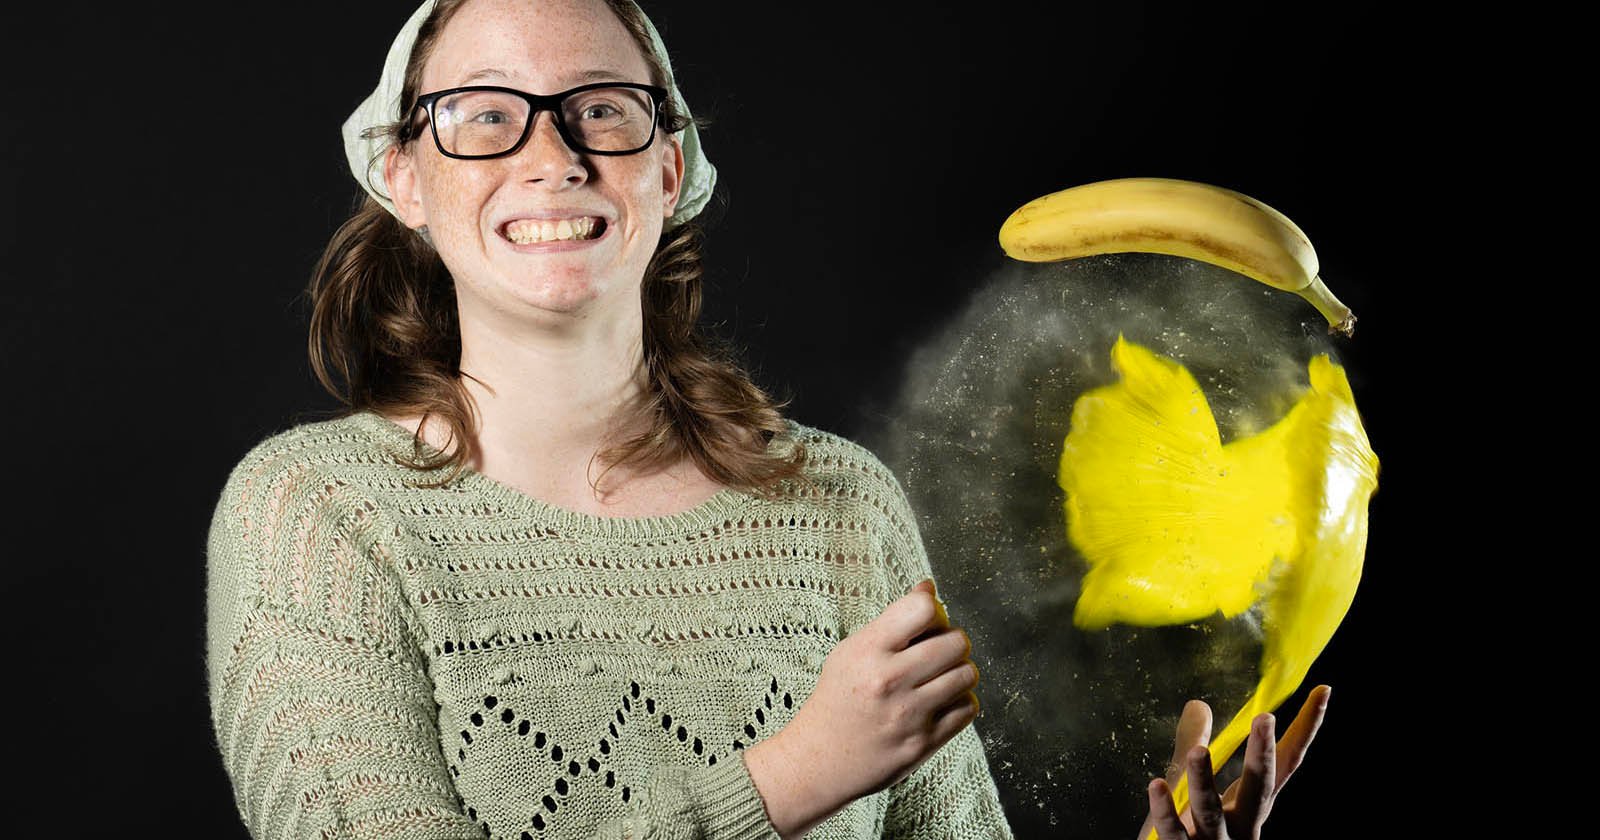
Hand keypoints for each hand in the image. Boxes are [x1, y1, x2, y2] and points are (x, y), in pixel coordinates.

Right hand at [744, 578, 979, 837]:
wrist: (819, 760)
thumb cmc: (837, 698)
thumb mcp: (851, 651)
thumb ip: (893, 620)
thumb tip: (929, 588)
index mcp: (868, 651)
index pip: (923, 609)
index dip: (933, 609)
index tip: (926, 621)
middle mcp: (889, 681)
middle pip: (956, 642)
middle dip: (953, 641)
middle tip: (939, 650)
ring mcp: (909, 715)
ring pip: (967, 674)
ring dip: (960, 671)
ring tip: (940, 676)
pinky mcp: (924, 743)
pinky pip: (968, 708)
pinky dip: (960, 701)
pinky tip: (941, 702)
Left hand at [1136, 685, 1330, 839]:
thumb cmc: (1193, 836)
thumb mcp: (1196, 788)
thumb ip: (1195, 745)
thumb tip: (1199, 703)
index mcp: (1250, 804)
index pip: (1284, 762)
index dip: (1304, 728)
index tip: (1323, 690)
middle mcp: (1242, 824)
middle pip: (1258, 788)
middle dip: (1263, 755)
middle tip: (1265, 718)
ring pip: (1212, 812)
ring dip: (1204, 781)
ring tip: (1198, 752)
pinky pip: (1174, 835)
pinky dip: (1165, 811)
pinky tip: (1155, 785)